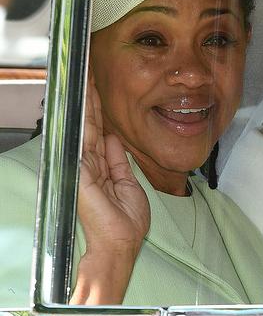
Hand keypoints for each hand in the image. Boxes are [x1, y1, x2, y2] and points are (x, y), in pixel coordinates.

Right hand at [78, 73, 150, 257]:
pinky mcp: (80, 171)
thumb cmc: (126, 220)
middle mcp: (89, 164)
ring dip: (86, 103)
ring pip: (86, 127)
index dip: (99, 112)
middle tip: (87, 74)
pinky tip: (82, 105)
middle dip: (90, 100)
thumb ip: (119, 161)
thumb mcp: (128, 183)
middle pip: (90, 125)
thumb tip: (114, 139)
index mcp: (102, 168)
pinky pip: (83, 140)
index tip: (97, 91)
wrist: (121, 241)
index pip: (100, 133)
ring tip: (84, 80)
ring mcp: (83, 166)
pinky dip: (83, 122)